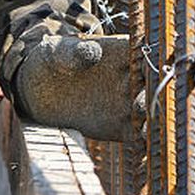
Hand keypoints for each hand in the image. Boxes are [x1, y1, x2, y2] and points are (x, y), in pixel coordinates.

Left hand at [8, 34, 143, 142]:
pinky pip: (139, 135)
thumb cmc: (50, 62)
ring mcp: (127, 103)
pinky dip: (146, 140)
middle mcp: (132, 77)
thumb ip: (73, 53)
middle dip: (156, 89)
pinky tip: (144, 143)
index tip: (148, 66)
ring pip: (151, 109)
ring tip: (142, 115)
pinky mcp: (120, 127)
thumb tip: (92, 51)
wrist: (37, 91)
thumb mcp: (56, 52)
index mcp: (121, 52)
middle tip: (146, 94)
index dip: (152, 58)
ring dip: (153, 114)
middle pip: (155, 82)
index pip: (146, 52)